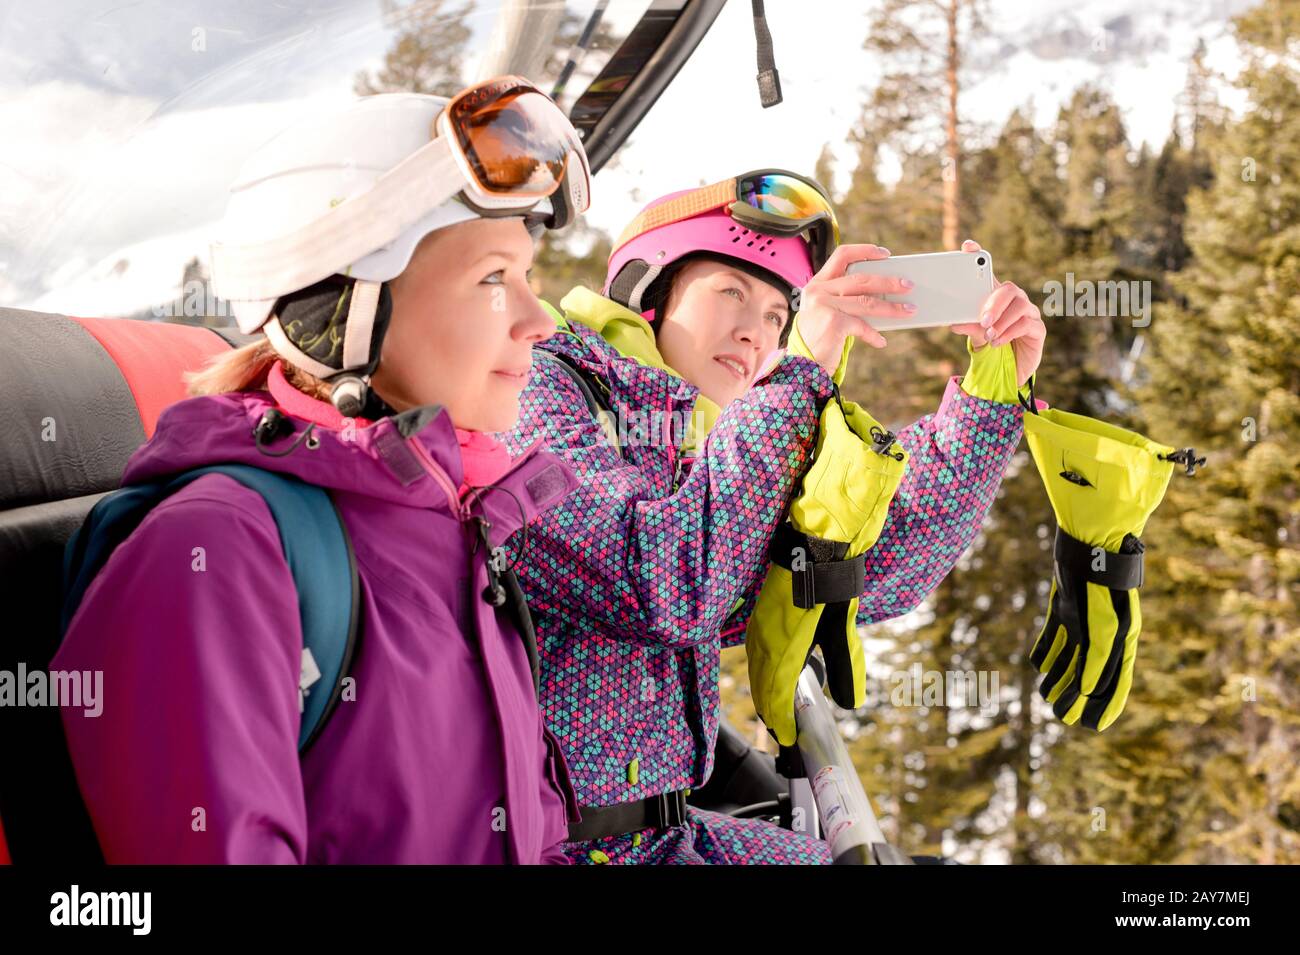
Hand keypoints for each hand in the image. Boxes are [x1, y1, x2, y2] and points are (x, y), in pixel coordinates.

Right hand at [793, 243, 914, 376]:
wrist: (800, 365)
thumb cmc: (818, 339)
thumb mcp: (827, 312)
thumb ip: (846, 300)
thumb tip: (883, 294)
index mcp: (817, 284)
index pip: (842, 255)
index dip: (865, 251)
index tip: (885, 254)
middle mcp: (818, 291)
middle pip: (861, 279)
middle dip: (889, 282)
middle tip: (908, 285)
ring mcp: (824, 306)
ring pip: (867, 301)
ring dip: (892, 307)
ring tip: (910, 310)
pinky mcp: (832, 322)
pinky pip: (862, 325)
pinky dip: (873, 335)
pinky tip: (881, 341)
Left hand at [948, 239, 1045, 387]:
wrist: (1008, 370)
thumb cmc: (991, 345)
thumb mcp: (976, 335)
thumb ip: (968, 327)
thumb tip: (954, 324)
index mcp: (996, 297)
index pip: (990, 273)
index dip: (979, 256)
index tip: (968, 246)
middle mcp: (1015, 300)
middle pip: (1009, 288)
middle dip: (995, 302)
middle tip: (983, 319)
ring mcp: (1028, 313)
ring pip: (1020, 306)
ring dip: (1003, 320)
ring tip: (990, 334)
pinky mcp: (1037, 329)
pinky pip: (1026, 324)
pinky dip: (1010, 332)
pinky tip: (997, 342)